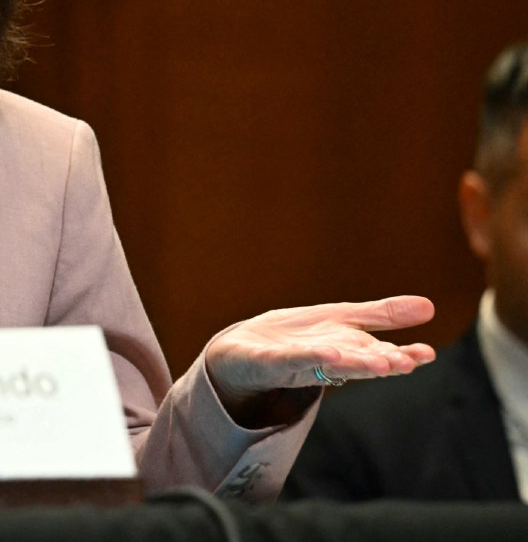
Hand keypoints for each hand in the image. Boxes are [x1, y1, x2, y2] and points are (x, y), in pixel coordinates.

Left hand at [205, 295, 435, 418]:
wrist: (242, 352)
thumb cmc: (296, 338)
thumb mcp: (342, 321)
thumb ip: (382, 316)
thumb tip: (430, 306)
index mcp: (346, 350)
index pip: (378, 353)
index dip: (402, 355)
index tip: (427, 354)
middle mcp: (326, 361)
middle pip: (356, 362)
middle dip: (380, 363)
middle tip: (406, 362)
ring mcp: (296, 363)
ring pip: (328, 365)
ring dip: (352, 364)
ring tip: (378, 363)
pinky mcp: (267, 361)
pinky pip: (288, 360)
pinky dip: (306, 357)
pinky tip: (326, 353)